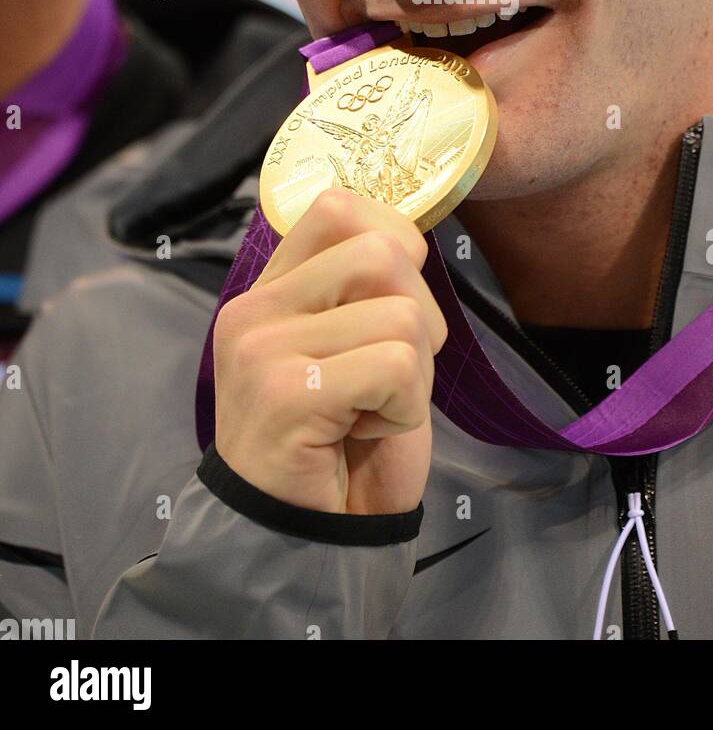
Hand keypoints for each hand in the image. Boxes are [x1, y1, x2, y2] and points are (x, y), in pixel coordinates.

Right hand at [213, 187, 446, 513]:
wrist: (301, 539)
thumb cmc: (339, 442)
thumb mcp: (348, 346)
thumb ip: (360, 288)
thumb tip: (409, 232)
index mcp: (269, 290)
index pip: (337, 206)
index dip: (394, 236)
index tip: (400, 295)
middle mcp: (257, 310)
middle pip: (383, 252)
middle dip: (420, 311)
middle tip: (396, 367)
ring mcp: (264, 349)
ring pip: (402, 314)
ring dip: (415, 371)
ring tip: (375, 405)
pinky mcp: (287, 392)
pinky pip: (397, 364)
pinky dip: (406, 405)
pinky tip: (368, 430)